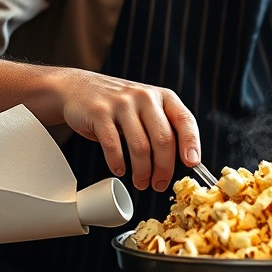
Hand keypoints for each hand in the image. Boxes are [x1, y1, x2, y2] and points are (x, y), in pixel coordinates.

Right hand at [62, 72, 201, 191]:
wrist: (79, 87)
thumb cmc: (119, 105)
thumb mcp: (147, 108)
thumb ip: (163, 127)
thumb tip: (183, 161)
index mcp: (163, 96)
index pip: (185, 120)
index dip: (191, 143)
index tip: (192, 163)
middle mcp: (145, 96)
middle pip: (163, 139)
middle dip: (164, 168)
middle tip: (160, 184)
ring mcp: (122, 103)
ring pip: (140, 146)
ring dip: (142, 171)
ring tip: (141, 182)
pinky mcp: (99, 112)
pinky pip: (113, 145)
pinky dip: (118, 163)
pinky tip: (119, 170)